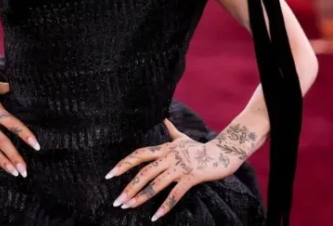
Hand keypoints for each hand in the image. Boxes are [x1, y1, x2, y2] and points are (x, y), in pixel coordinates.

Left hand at [106, 119, 255, 221]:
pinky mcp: (192, 177)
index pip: (139, 155)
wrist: (223, 151)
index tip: (109, 175)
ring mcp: (180, 167)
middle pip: (144, 173)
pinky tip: (155, 216)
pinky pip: (175, 194)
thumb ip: (170, 129)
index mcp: (164, 148)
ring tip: (128, 207)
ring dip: (141, 197)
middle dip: (129, 187)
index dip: (123, 164)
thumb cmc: (200, 147)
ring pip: (156, 184)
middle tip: (116, 201)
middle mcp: (169, 157)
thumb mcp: (182, 137)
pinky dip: (165, 206)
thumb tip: (162, 116)